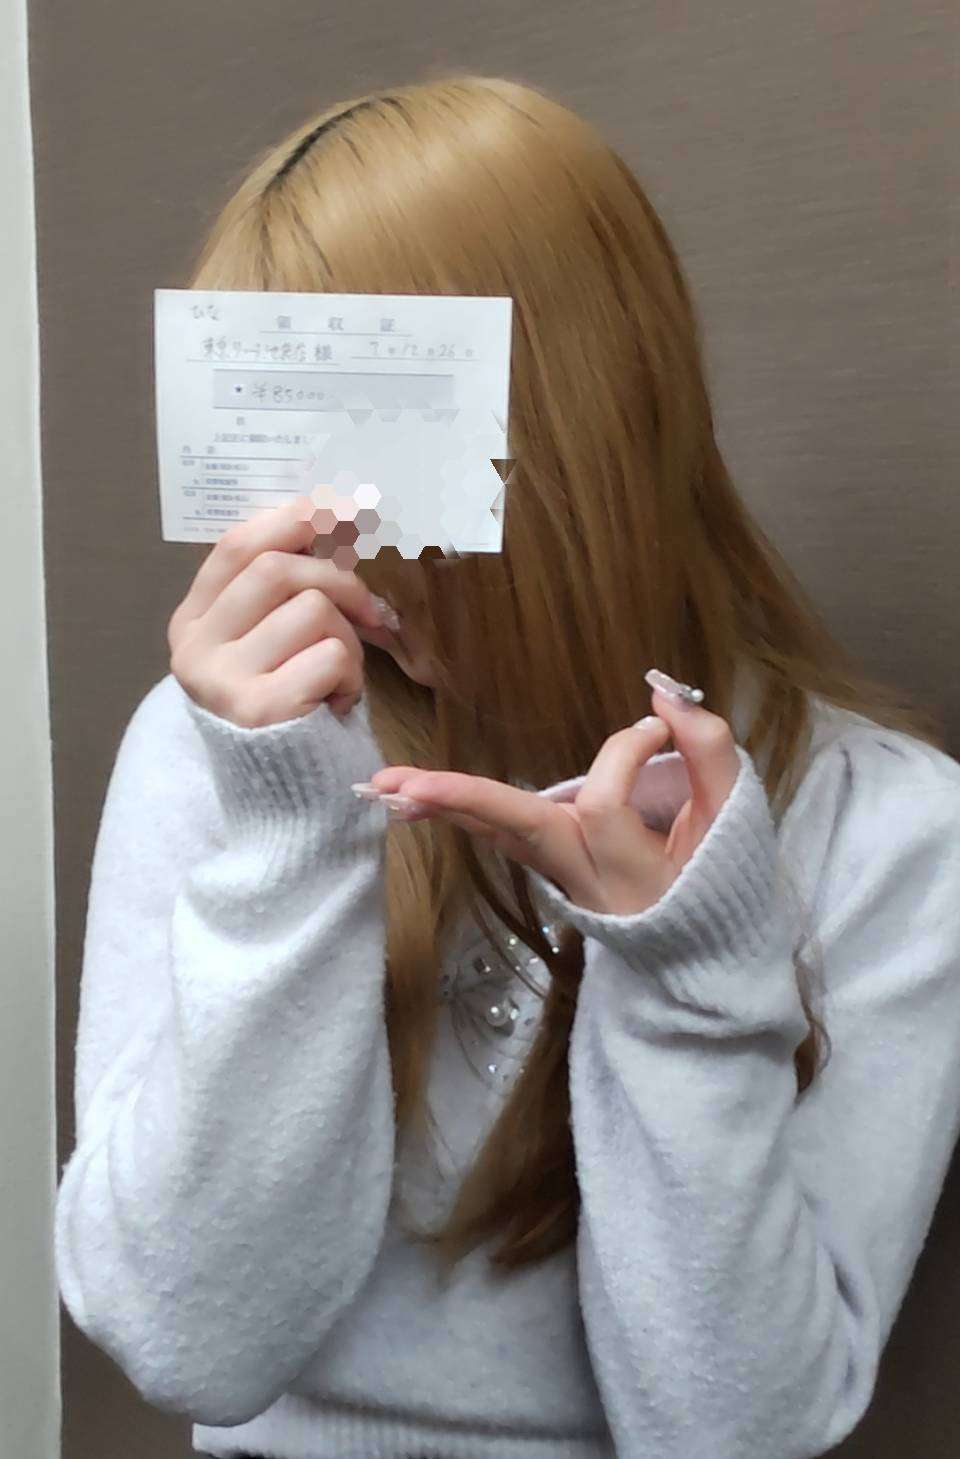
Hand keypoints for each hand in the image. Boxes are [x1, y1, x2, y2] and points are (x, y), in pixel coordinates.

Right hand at [168, 497, 398, 728]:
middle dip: (339, 580)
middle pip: (277, 569)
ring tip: (339, 678)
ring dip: (350, 640)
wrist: (286, 798)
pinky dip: (351, 676)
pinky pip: (331, 655)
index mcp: (192, 624)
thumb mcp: (272, 645)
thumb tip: (337, 513)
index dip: (293, 518)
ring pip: (313, 610)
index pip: (236, 546)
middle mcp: (195, 650)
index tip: (341, 507)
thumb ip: (285, 591)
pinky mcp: (261, 710)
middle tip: (372, 612)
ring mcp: (223, 680)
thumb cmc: (289, 710)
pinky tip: (335, 703)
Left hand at [363, 686, 742, 914]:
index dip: (628, 751)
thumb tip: (665, 696)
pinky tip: (409, 797)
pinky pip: (495, 835)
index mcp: (631, 873)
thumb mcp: (732, 818)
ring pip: (495, 837)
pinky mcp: (543, 865)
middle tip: (405, 786)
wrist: (700, 952)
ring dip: (441, 806)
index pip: (606, 800)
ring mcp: (555, 876)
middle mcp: (581, 879)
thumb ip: (709, 753)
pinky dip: (458, 810)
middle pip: (518, 832)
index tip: (661, 730)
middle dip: (465, 801)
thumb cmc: (719, 880)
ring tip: (382, 786)